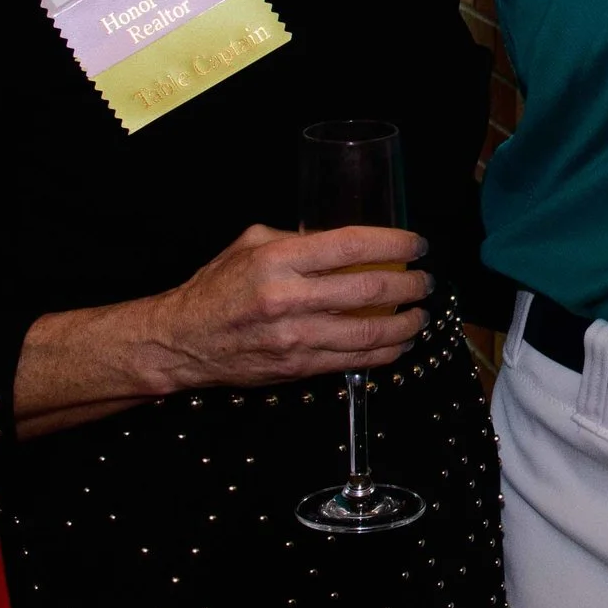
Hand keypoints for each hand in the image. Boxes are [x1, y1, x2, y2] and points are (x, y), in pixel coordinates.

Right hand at [146, 223, 430, 391]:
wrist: (182, 342)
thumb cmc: (217, 287)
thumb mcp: (252, 245)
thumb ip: (299, 240)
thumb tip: (346, 242)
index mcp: (278, 259)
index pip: (351, 245)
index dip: (393, 243)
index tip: (416, 244)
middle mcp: (288, 298)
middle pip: (367, 289)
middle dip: (408, 285)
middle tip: (425, 281)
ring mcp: (294, 337)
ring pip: (367, 331)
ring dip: (404, 324)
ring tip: (421, 314)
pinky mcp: (297, 367)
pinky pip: (352, 361)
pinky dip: (383, 353)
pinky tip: (398, 344)